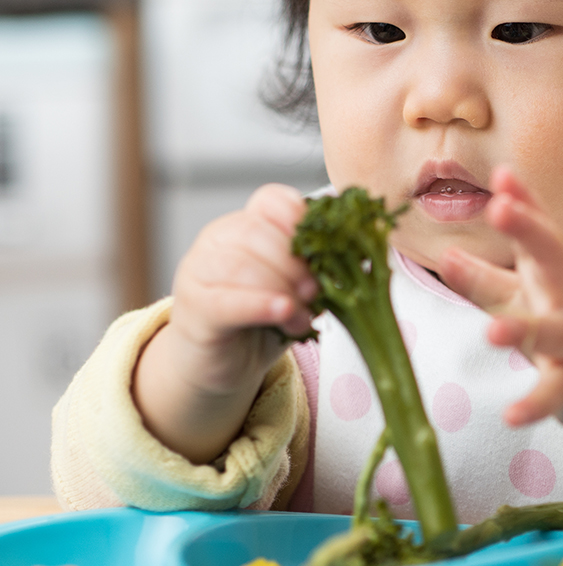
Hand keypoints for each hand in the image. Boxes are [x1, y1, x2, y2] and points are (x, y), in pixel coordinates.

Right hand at [133, 184, 315, 462]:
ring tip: (304, 314)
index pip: (271, 201)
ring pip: (241, 265)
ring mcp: (199, 270)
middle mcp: (218, 240)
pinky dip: (260, 305)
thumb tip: (365, 254)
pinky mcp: (193, 307)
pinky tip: (284, 312)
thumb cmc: (263, 319)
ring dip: (282, 288)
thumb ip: (321, 269)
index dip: (298, 217)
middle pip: (257, 233)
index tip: (321, 245)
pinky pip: (226, 300)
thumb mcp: (298, 289)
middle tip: (317, 290)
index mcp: (246, 225)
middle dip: (295, 262)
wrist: (223, 364)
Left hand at [439, 168, 562, 483]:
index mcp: (555, 272)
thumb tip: (445, 253)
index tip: (502, 174)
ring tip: (492, 331)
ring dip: (523, 328)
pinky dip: (535, 404)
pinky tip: (511, 416)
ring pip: (552, 331)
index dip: (523, 203)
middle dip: (529, 231)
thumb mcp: (529, 295)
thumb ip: (487, 275)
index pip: (540, 230)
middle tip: (501, 207)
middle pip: (553, 259)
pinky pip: (556, 393)